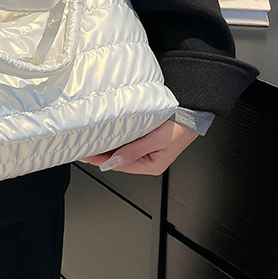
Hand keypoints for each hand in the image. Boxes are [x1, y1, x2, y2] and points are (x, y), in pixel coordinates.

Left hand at [79, 119, 199, 176]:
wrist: (193, 112)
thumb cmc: (180, 127)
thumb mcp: (156, 140)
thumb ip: (134, 150)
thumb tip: (115, 161)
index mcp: (151, 166)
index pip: (120, 165)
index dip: (101, 160)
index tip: (86, 154)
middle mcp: (148, 161)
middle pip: (119, 160)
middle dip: (101, 154)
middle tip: (84, 146)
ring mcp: (147, 151)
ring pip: (122, 151)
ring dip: (108, 147)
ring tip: (92, 141)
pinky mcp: (147, 141)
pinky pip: (128, 143)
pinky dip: (117, 140)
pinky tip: (108, 135)